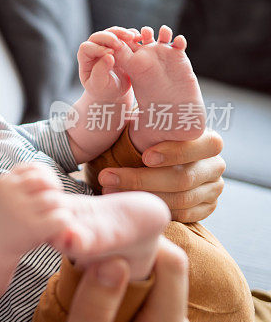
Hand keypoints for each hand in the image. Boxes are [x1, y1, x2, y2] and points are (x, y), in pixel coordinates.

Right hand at [0, 163, 72, 255]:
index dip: (47, 176)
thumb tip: (49, 173)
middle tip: (54, 201)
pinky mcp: (32, 228)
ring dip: (61, 206)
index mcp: (6, 182)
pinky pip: (60, 218)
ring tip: (56, 214)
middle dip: (55, 188)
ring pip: (55, 199)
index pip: (36, 168)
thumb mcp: (9, 193)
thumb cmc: (8, 216)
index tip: (47, 189)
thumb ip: (24, 180)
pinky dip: (64, 220)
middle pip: (45, 181)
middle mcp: (11, 193)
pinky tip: (58, 224)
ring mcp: (21, 210)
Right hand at [42, 238, 202, 321]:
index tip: (106, 246)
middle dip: (130, 269)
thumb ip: (95, 307)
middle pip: (168, 279)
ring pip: (163, 296)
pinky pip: (159, 315)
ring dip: (129, 290)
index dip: (142, 245)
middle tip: (91, 275)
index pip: (174, 266)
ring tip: (95, 301)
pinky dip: (134, 308)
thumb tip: (115, 259)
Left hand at [77, 30, 132, 100]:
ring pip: (112, 32)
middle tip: (121, 43)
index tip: (110, 54)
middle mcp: (94, 48)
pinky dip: (132, 35)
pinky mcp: (120, 44)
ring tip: (133, 38)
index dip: (97, 48)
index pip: (87, 47)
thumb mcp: (99, 85)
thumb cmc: (104, 90)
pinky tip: (140, 39)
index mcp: (85, 58)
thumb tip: (108, 56)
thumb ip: (100, 72)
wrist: (116, 91)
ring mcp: (107, 44)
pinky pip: (125, 35)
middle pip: (99, 36)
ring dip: (122, 33)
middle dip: (110, 36)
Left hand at [99, 129, 225, 222]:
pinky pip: (183, 215)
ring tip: (109, 189)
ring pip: (181, 200)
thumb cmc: (148, 138)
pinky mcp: (206, 208)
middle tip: (107, 177)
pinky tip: (130, 203)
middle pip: (184, 178)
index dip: (175, 152)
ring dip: (142, 196)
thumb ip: (149, 119)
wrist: (152, 160)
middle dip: (142, 179)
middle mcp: (215, 165)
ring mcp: (213, 189)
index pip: (204, 145)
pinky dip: (156, 210)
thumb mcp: (150, 124)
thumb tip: (121, 106)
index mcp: (208, 140)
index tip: (145, 156)